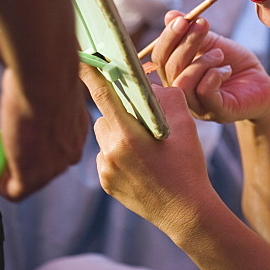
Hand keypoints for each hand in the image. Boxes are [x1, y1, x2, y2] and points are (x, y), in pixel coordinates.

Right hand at [0, 66, 87, 199]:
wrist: (46, 81)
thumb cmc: (45, 74)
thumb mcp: (46, 90)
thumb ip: (38, 101)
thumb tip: (23, 90)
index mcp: (75, 132)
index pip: (51, 149)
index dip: (27, 144)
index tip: (7, 131)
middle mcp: (69, 153)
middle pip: (37, 166)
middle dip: (10, 157)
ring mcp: (53, 168)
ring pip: (23, 179)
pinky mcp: (33, 178)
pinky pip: (12, 190)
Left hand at [79, 63, 218, 236]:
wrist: (187, 212)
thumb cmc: (189, 166)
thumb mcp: (186, 126)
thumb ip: (166, 97)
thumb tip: (148, 85)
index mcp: (128, 135)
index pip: (102, 95)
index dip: (91, 73)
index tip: (80, 57)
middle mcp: (110, 151)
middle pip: (104, 115)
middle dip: (119, 111)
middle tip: (141, 118)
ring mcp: (106, 169)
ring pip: (104, 135)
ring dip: (118, 132)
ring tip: (144, 145)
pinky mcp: (106, 183)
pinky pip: (105, 156)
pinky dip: (118, 153)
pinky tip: (141, 164)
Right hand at [151, 11, 269, 122]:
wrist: (261, 84)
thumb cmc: (234, 64)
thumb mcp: (213, 43)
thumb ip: (192, 32)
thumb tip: (170, 15)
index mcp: (176, 75)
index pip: (159, 57)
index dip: (168, 37)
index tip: (184, 19)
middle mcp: (181, 93)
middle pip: (169, 68)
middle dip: (186, 42)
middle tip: (203, 25)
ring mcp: (197, 106)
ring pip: (183, 82)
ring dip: (201, 61)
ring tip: (220, 54)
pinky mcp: (216, 112)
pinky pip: (204, 92)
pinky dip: (214, 75)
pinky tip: (226, 70)